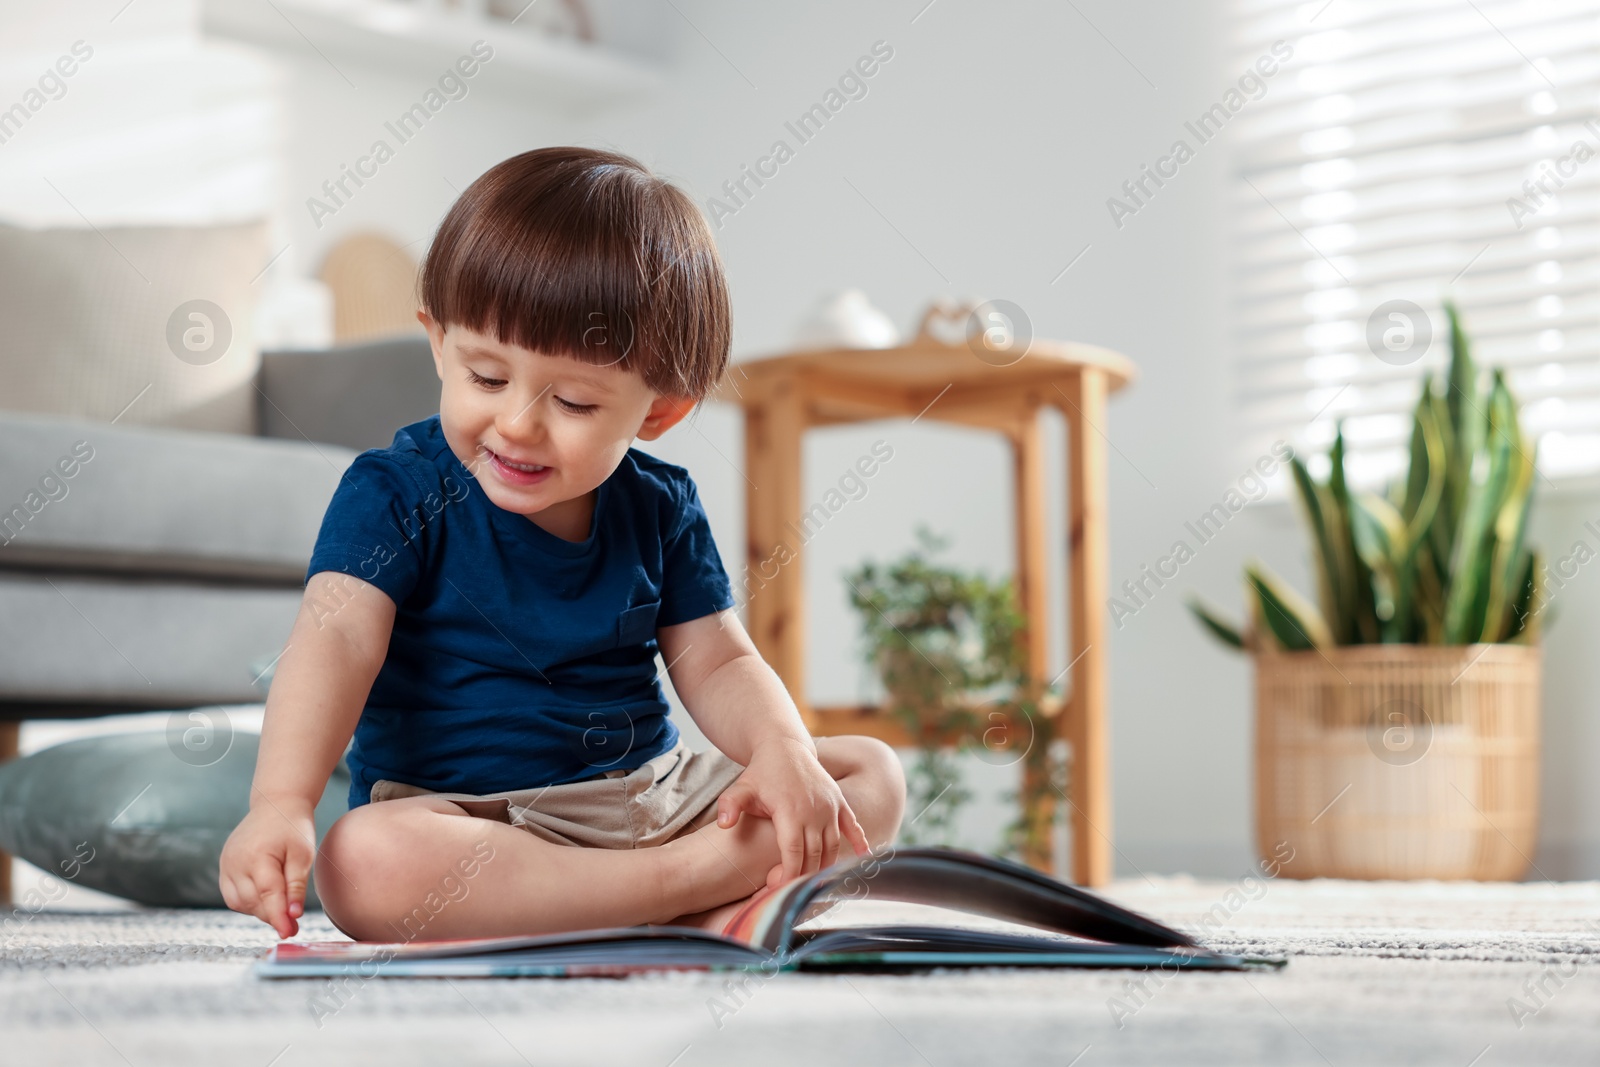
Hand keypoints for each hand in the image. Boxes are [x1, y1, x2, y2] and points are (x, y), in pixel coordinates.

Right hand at [218, 796, 316, 938]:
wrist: (276, 805)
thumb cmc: (293, 828)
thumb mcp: (303, 854)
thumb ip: (296, 886)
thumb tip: (293, 916)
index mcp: (257, 856)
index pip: (267, 895)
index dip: (278, 917)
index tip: (289, 933)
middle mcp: (235, 862)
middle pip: (252, 902)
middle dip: (272, 916)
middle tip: (292, 925)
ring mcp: (226, 864)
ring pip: (239, 902)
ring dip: (260, 910)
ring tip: (281, 909)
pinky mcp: (224, 866)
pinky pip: (232, 895)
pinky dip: (249, 902)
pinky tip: (266, 899)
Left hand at [715, 737, 871, 886]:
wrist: (784, 747)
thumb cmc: (761, 773)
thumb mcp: (741, 787)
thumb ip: (730, 805)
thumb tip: (723, 824)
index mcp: (790, 811)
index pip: (793, 853)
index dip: (787, 875)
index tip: (776, 889)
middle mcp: (815, 811)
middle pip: (814, 856)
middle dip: (802, 878)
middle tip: (787, 892)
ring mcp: (830, 806)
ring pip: (833, 847)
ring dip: (825, 868)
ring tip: (811, 885)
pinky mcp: (839, 802)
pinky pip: (853, 826)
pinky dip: (861, 843)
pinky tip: (866, 859)